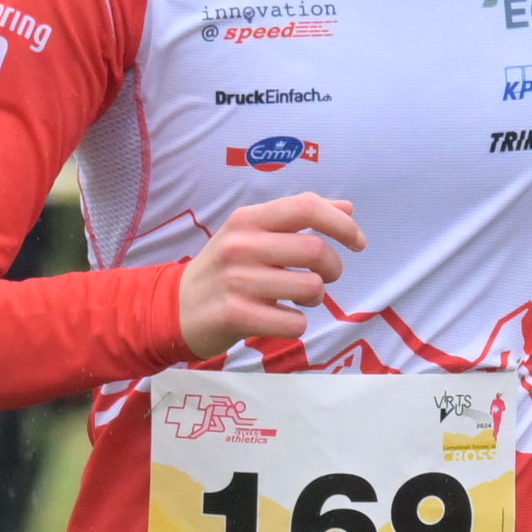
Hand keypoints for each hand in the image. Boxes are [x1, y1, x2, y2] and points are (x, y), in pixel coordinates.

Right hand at [175, 191, 362, 358]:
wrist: (174, 308)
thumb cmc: (224, 269)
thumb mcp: (251, 234)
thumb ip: (297, 220)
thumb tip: (348, 209)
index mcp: (248, 219)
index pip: (306, 207)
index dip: (341, 224)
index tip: (357, 242)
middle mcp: (242, 245)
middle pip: (315, 250)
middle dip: (333, 268)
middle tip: (324, 278)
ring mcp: (238, 280)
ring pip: (311, 288)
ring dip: (315, 298)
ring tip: (297, 299)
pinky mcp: (236, 315)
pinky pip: (295, 322)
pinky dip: (297, 324)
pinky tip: (279, 319)